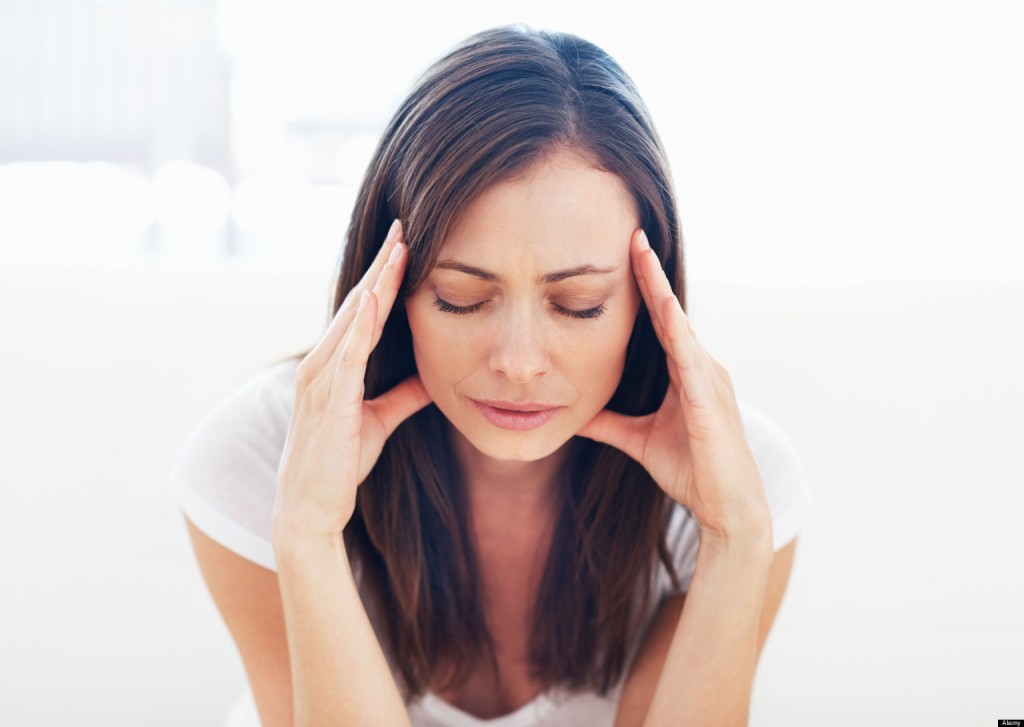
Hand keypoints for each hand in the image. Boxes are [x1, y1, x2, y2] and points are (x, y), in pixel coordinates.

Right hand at [271, 220, 432, 543]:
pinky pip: (346, 354)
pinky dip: (361, 324)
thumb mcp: (381, 421)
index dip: (384, 276)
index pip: (364, 309)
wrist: (310, 509)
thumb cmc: (340, 465)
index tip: (406, 244)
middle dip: (382, 264)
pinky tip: (376, 297)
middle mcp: (321, 363)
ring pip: (353, 319)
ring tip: (399, 247)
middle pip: (357, 302)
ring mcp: (320, 379)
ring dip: (376, 282)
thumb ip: (404, 394)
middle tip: (405, 225)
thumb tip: (434, 375)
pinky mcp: (328, 400)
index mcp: (334, 365)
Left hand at [577, 229, 770, 545]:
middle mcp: (700, 366)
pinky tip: (662, 306)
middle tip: (633, 235)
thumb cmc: (691, 471)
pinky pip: (690, 355)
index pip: (660, 321)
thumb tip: (574, 413)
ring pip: (680, 324)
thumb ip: (609, 423)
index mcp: (684, 372)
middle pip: (671, 311)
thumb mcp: (637, 440)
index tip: (627, 253)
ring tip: (642, 254)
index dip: (644, 288)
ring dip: (661, 289)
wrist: (727, 507)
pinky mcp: (710, 397)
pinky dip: (676, 329)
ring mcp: (709, 378)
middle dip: (651, 274)